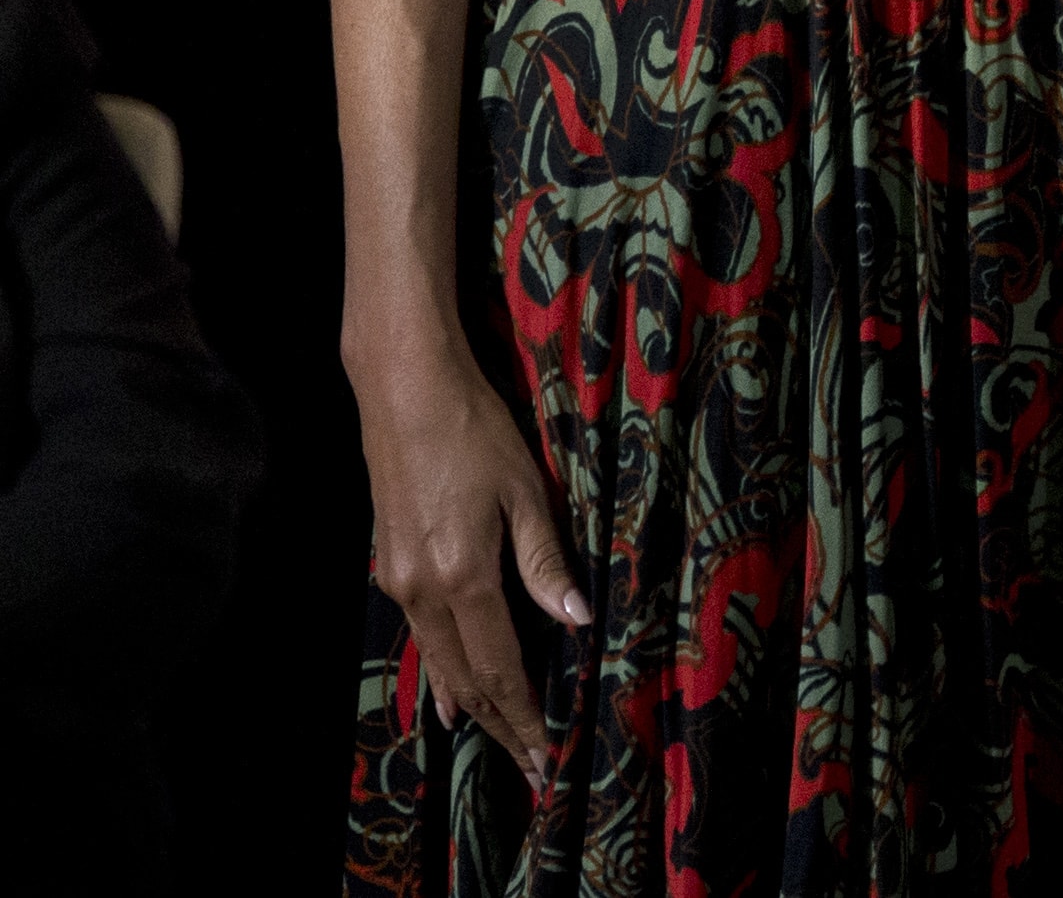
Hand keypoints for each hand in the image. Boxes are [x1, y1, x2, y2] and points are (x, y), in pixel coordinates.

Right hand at [350, 328, 589, 784]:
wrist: (402, 390)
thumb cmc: (475, 430)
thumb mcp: (524, 491)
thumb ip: (545, 561)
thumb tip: (575, 621)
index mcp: (463, 578)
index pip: (501, 668)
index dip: (525, 716)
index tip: (548, 757)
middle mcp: (422, 592)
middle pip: (467, 680)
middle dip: (501, 727)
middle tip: (532, 769)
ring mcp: (399, 582)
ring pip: (440, 663)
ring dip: (472, 705)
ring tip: (500, 740)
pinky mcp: (390, 566)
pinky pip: (421, 638)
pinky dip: (443, 672)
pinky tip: (449, 696)